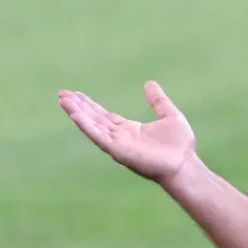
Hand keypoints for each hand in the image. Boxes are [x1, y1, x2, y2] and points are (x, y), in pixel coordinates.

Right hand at [58, 81, 196, 185]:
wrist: (185, 164)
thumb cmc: (180, 145)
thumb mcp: (170, 115)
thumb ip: (158, 101)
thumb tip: (149, 83)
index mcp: (130, 129)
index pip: (105, 116)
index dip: (90, 105)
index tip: (77, 94)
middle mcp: (120, 137)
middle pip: (95, 119)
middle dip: (79, 106)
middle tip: (62, 93)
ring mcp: (118, 144)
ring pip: (92, 126)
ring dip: (77, 113)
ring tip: (63, 100)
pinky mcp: (118, 151)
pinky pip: (99, 136)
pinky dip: (86, 126)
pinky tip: (75, 115)